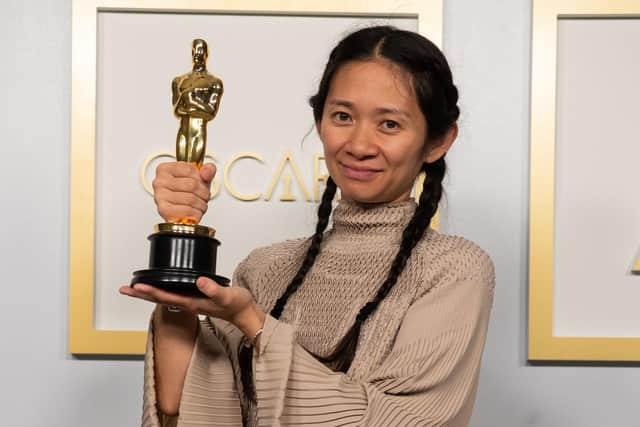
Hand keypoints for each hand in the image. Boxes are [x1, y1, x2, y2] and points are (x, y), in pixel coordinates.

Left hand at [119, 278, 265, 338]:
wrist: (245, 313)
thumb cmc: (237, 305)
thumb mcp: (227, 296)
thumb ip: (213, 289)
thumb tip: (199, 281)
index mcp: (192, 303)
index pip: (165, 297)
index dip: (150, 291)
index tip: (136, 286)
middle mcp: (187, 303)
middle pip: (158, 298)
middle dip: (141, 294)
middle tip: (124, 288)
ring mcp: (190, 301)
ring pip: (163, 296)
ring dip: (148, 292)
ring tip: (134, 287)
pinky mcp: (194, 298)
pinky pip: (172, 293)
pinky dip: (161, 289)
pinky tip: (159, 285)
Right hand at [153, 162, 215, 222]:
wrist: (181, 211)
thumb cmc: (189, 192)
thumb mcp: (200, 177)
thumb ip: (207, 170)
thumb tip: (206, 172)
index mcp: (165, 169)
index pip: (189, 169)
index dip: (201, 178)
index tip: (201, 183)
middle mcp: (159, 181)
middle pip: (192, 185)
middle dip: (204, 193)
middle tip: (204, 196)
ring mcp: (160, 196)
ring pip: (191, 199)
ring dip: (201, 204)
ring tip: (200, 204)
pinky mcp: (163, 210)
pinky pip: (187, 211)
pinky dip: (196, 213)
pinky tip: (195, 212)